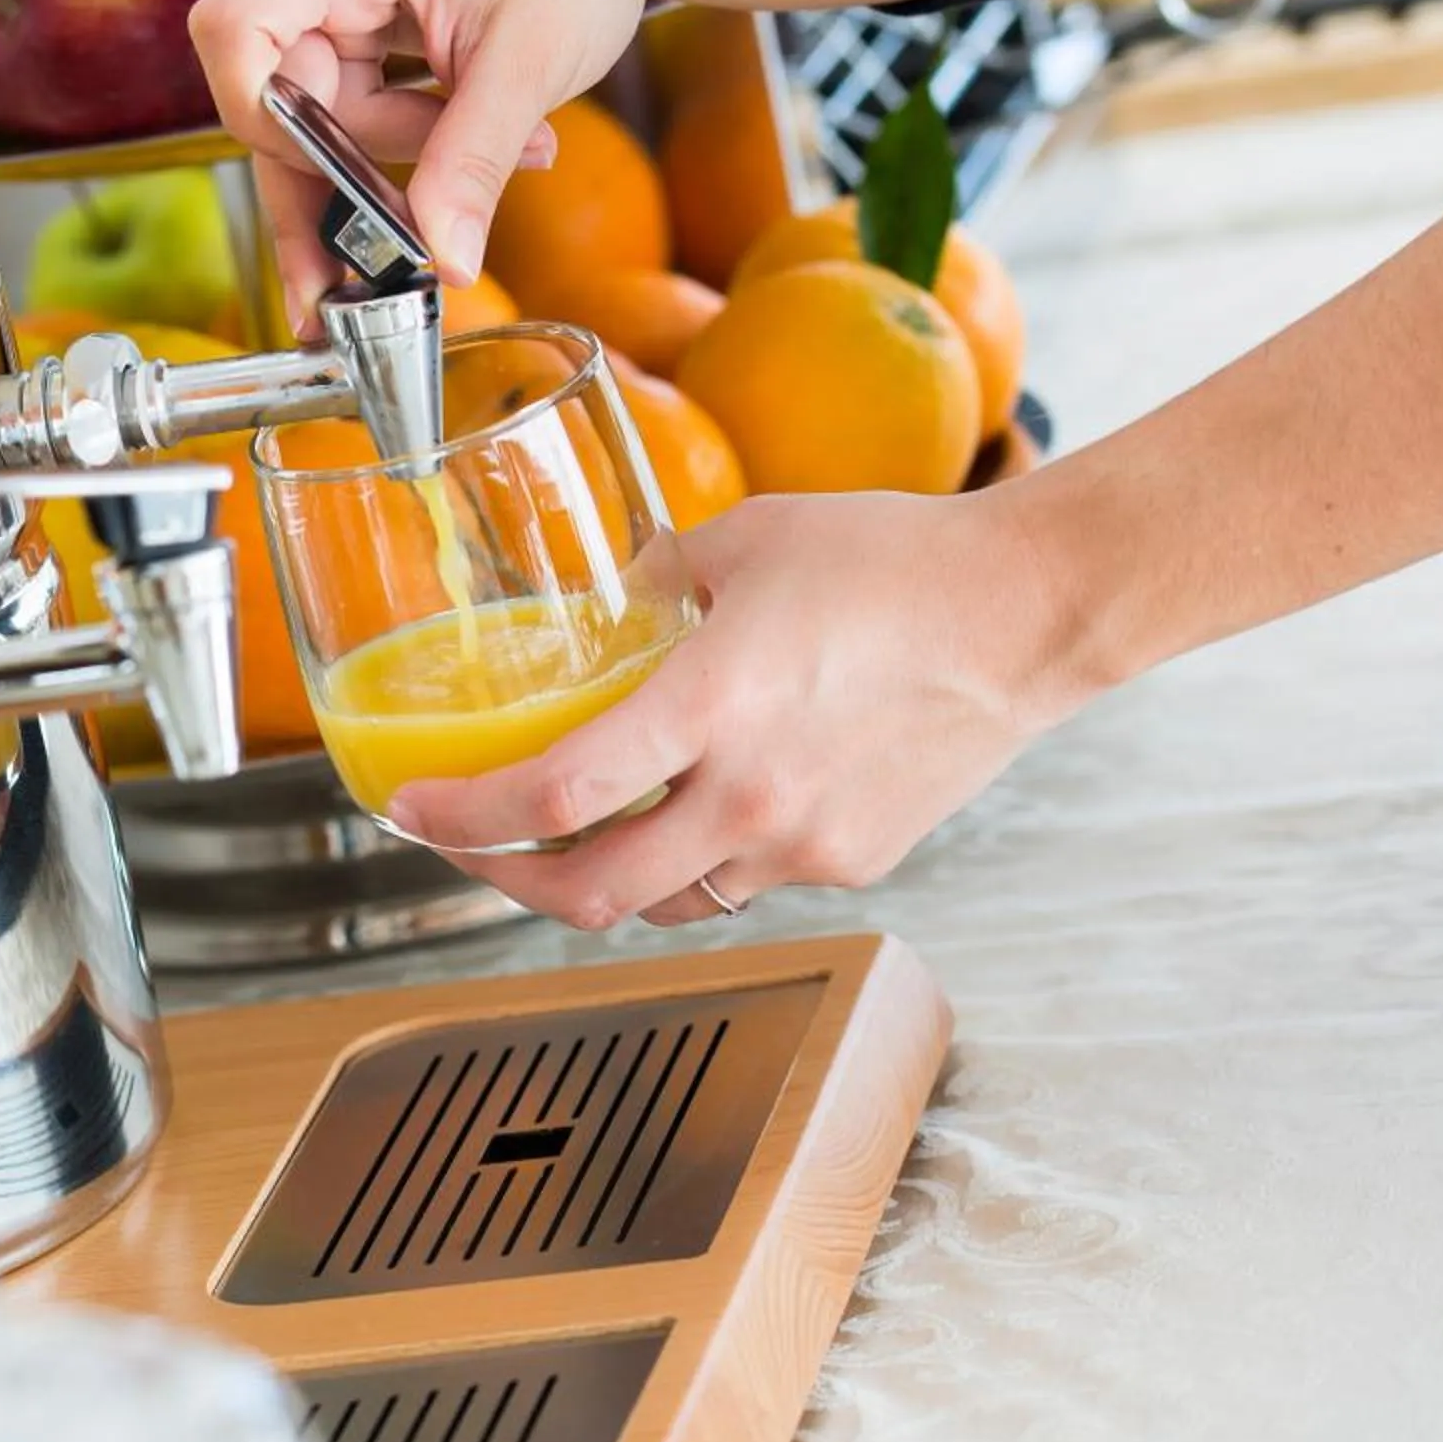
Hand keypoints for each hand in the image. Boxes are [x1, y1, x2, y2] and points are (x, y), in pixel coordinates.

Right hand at [186, 0, 688, 320]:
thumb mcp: (531, 60)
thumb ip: (473, 163)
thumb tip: (442, 260)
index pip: (236, 34)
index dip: (262, 120)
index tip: (328, 184)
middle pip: (273, 98)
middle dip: (340, 178)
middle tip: (394, 257)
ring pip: (313, 119)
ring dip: (394, 161)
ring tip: (502, 159)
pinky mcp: (351, 23)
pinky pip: (345, 109)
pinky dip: (404, 143)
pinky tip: (466, 154)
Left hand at [387, 489, 1090, 928]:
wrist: (1033, 614)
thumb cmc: (900, 561)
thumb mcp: (746, 540)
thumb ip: (657, 578)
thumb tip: (598, 598)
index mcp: (713, 706)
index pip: (557, 796)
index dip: (464, 819)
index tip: (408, 807)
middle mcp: (751, 795)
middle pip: (588, 893)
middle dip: (499, 880)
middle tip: (460, 846)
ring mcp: (803, 843)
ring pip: (662, 901)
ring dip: (596, 879)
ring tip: (557, 836)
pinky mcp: (851, 862)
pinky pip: (739, 886)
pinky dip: (691, 863)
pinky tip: (681, 816)